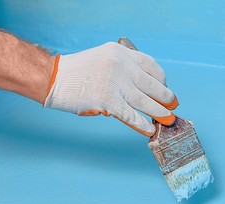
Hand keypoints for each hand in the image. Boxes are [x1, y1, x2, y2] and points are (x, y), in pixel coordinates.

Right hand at [44, 42, 177, 135]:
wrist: (51, 77)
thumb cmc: (76, 72)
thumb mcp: (103, 60)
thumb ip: (122, 71)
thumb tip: (140, 92)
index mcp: (121, 53)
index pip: (151, 65)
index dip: (162, 79)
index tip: (165, 88)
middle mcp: (121, 65)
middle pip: (152, 84)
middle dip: (166, 97)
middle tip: (173, 106)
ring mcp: (115, 83)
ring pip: (146, 101)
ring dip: (160, 112)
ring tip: (169, 119)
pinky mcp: (107, 101)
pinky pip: (131, 115)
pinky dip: (142, 124)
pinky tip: (150, 129)